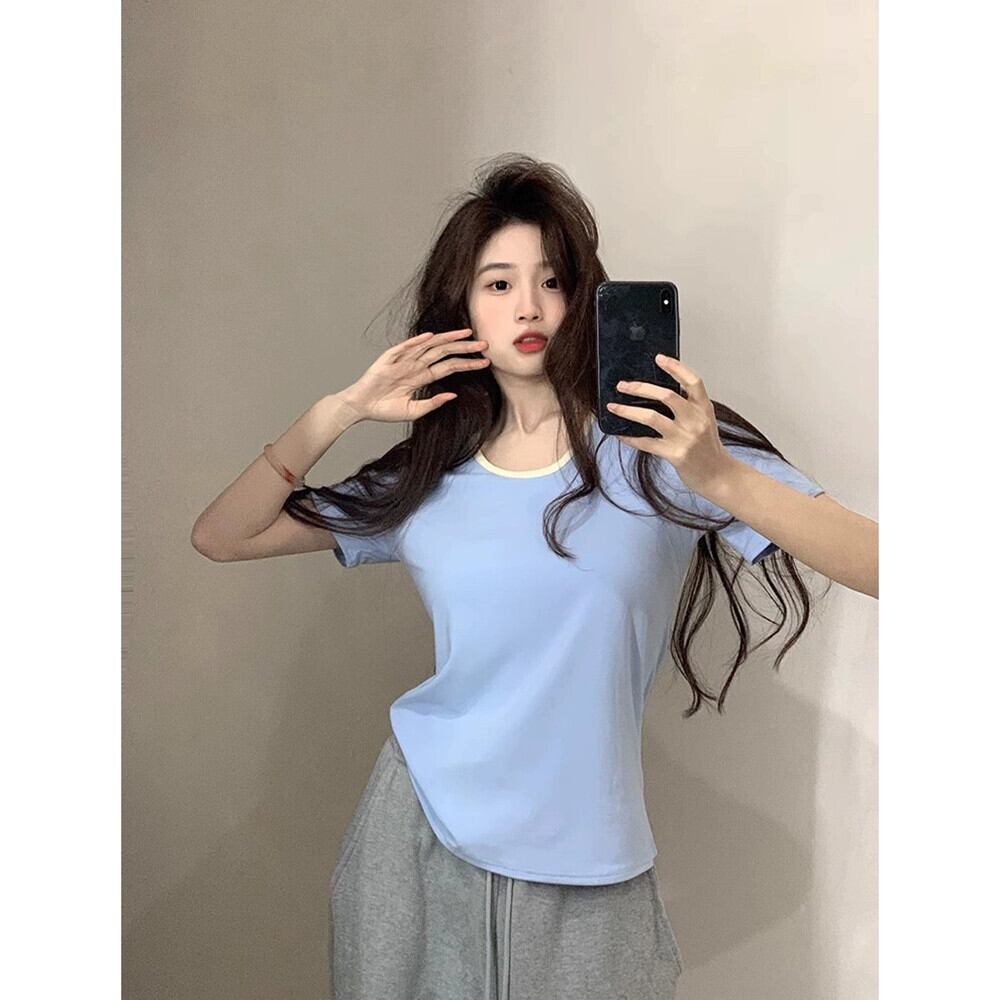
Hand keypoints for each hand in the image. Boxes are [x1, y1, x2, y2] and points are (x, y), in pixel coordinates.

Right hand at [339, 327, 490, 423]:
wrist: (361, 407)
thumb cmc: (384, 409)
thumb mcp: (413, 411)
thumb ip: (433, 403)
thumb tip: (453, 396)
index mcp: (422, 376)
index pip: (450, 366)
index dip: (467, 364)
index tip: (485, 362)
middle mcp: (415, 365)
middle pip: (444, 352)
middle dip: (464, 348)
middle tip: (484, 344)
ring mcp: (403, 360)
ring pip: (429, 346)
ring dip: (447, 339)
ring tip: (466, 333)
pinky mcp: (388, 359)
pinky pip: (404, 348)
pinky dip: (416, 342)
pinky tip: (430, 336)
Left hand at [606, 354, 735, 495]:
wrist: (718, 476)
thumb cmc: (708, 449)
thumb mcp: (704, 422)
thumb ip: (687, 408)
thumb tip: (656, 394)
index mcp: (704, 408)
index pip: (692, 381)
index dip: (676, 367)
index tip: (658, 358)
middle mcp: (696, 420)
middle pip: (666, 395)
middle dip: (641, 388)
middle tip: (622, 385)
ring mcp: (685, 437)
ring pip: (651, 417)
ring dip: (628, 410)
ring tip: (613, 406)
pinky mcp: (675, 454)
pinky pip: (646, 442)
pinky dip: (630, 437)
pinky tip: (620, 434)